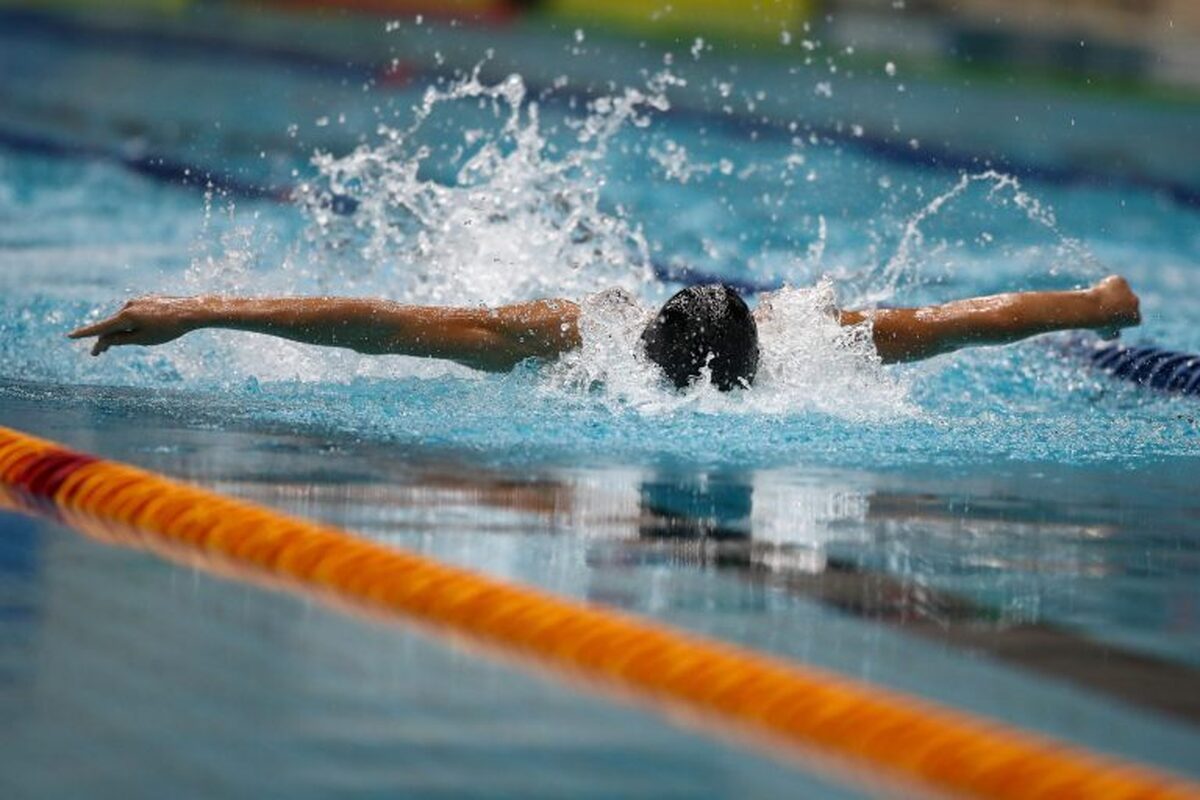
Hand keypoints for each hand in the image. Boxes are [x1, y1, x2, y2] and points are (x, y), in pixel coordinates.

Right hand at [69, 296, 201, 355]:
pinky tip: (144, 330)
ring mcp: (138, 301)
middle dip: (105, 340)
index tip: (69, 336)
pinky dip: (131, 324)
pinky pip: (134, 314)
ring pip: (123, 320)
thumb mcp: (143, 340)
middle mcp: (129, 306)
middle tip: (97, 354)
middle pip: (111, 325)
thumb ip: (121, 340)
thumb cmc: (168, 329)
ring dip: (119, 332)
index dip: (85, 333)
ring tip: (124, 343)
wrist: (191, 311)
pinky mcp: (146, 300)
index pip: (100, 327)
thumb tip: (104, 340)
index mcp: (126, 316)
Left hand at [1090, 275, 1140, 339]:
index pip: (1132, 317)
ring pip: (1120, 291)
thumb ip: (1112, 335)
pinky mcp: (1121, 281)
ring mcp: (1129, 291)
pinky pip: (1113, 282)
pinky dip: (1107, 284)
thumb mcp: (1105, 334)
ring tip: (1099, 299)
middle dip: (1118, 304)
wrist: (1093, 308)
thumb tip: (1117, 334)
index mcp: (1136, 318)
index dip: (1121, 317)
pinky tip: (1098, 290)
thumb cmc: (1098, 323)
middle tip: (1102, 307)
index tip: (1110, 318)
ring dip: (1112, 294)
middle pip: (1128, 302)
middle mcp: (1136, 303)